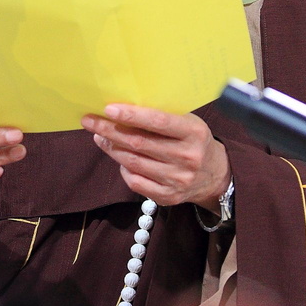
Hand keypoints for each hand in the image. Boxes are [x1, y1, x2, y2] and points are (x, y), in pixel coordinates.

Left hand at [82, 104, 230, 211]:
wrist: (215, 176)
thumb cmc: (193, 141)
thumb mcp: (187, 123)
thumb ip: (161, 117)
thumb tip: (121, 110)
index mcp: (194, 133)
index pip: (158, 122)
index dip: (132, 115)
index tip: (108, 109)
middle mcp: (187, 157)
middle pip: (139, 143)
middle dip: (110, 130)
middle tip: (90, 120)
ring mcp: (178, 180)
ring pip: (133, 162)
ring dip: (111, 148)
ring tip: (99, 136)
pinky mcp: (169, 197)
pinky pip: (136, 182)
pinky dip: (123, 168)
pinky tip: (119, 158)